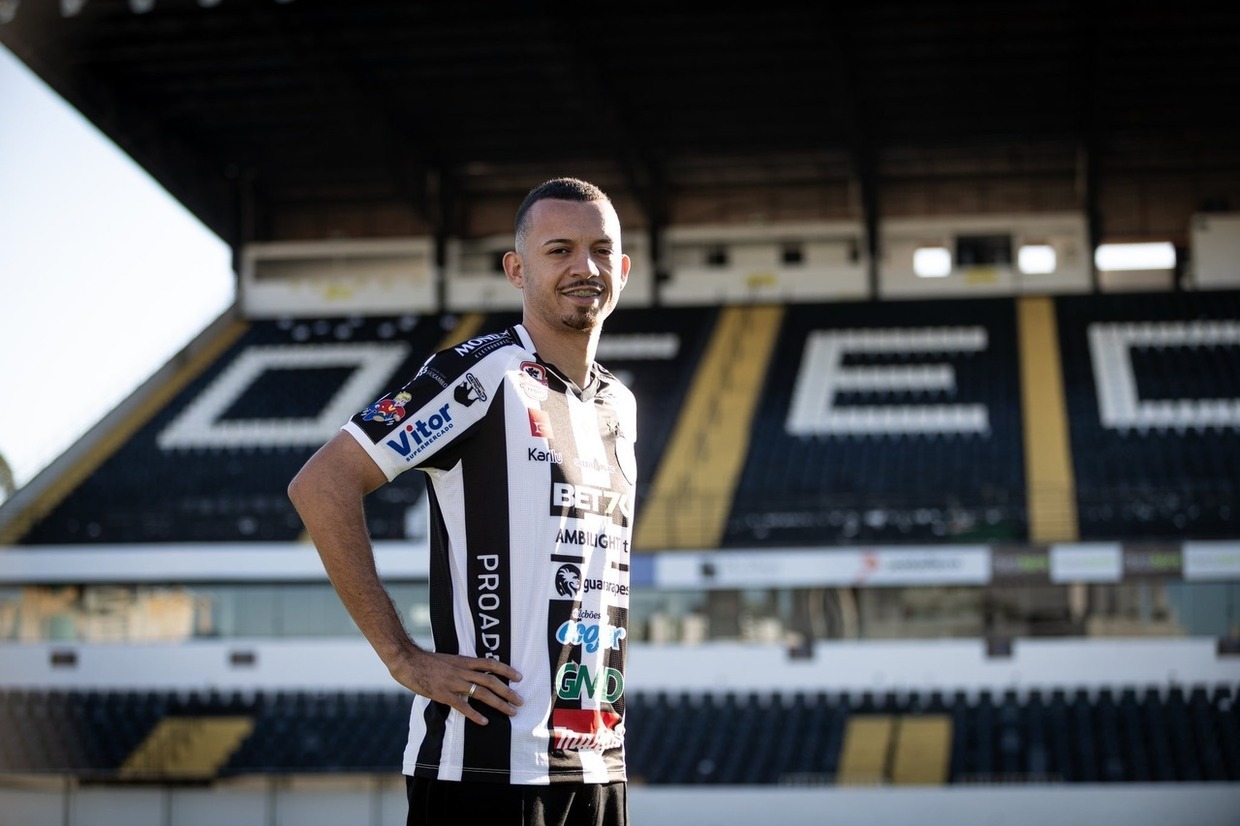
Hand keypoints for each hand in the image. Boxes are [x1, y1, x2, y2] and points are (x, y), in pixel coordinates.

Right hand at [394, 648, 523, 725]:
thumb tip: (471, 674)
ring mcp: (454, 682)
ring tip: (511, 712)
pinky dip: (474, 714)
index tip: (519, 677)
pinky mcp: (443, 694)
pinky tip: (484, 722)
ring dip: (499, 703)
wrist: (407, 660)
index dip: (506, 670)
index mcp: (464, 661)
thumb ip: (460, 666)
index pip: (491, 664)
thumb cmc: (426, 661)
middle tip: (520, 701)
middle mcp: (462, 671)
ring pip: (482, 693)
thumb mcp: (448, 659)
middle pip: (491, 681)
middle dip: (508, 692)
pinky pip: (463, 705)